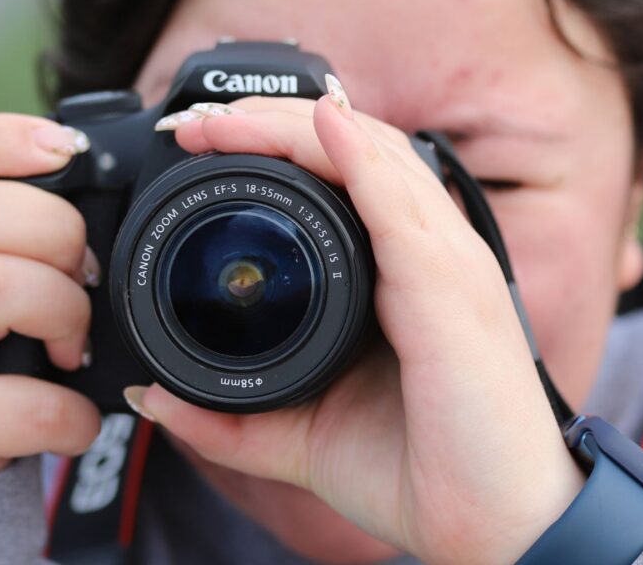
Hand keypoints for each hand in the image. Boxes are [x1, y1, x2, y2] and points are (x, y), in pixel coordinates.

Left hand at [135, 85, 584, 563]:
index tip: (200, 146)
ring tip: (228, 118)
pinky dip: (362, 162)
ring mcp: (445, 265)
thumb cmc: (415, 469)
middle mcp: (425, 253)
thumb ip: (228, 415)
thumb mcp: (298, 436)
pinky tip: (322, 127)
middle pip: (353, 151)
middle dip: (273, 123)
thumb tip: (153, 396)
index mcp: (396, 272)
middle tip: (199, 122)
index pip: (339, 178)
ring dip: (299, 128)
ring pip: (375, 160)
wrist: (488, 526)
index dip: (273, 147)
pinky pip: (405, 208)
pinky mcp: (454, 291)